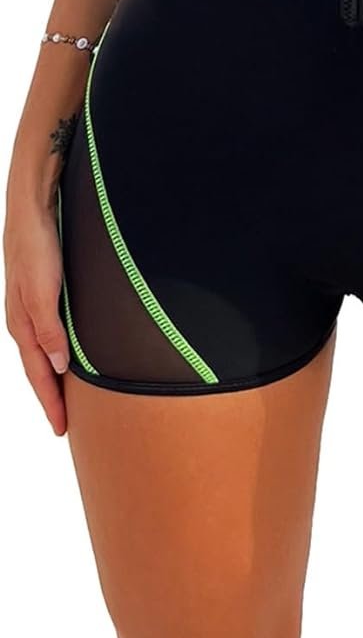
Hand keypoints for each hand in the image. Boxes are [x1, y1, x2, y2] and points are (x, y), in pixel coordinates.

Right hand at [4, 175, 70, 435]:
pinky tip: (63, 356)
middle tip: (65, 424)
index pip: (39, 374)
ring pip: (41, 353)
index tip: (62, 428)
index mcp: (23, 324)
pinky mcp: (39, 292)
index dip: (50, 402)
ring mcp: (30, 306)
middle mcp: (24, 319)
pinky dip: (53, 353)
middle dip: (50, 397)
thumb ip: (49, 329)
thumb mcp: (43, 290)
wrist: (31, 208)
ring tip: (65, 398)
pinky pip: (46, 334)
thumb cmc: (38, 246)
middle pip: (38, 368)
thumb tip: (57, 367)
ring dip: (51, 378)